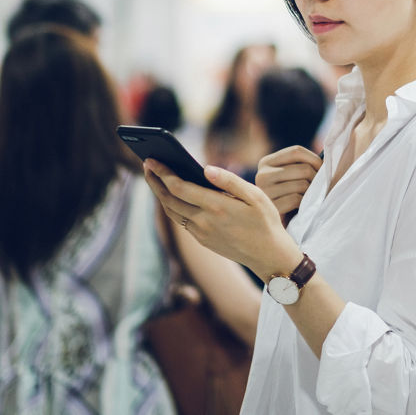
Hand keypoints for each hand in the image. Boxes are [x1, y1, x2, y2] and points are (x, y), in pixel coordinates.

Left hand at [143, 160, 300, 280]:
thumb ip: (230, 181)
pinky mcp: (202, 240)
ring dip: (160, 194)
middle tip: (146, 164)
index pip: (179, 187)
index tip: (151, 160)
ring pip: (172, 212)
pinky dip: (172, 205)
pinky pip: (181, 221)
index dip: (163, 173)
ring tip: (155, 177)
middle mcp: (204, 221)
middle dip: (155, 181)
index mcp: (216, 207)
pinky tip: (173, 195)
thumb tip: (206, 169)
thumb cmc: (265, 221)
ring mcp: (201, 233)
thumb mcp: (256, 196)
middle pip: (168, 200)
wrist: (268, 255)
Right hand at [256, 146, 321, 223]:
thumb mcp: (288, 177)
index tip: (322, 170)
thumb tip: (327, 158)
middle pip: (303, 169)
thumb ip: (300, 166)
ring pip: (302, 184)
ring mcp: (264, 191)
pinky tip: (300, 208)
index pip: (296, 151)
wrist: (271, 227)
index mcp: (266, 162)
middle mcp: (262, 174)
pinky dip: (303, 204)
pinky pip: (297, 199)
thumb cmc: (286, 198)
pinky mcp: (270, 207)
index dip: (314, 159)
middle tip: (318, 189)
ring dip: (311, 193)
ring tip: (308, 199)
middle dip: (316, 179)